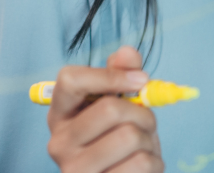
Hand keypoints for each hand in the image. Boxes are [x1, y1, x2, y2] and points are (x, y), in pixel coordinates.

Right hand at [47, 46, 164, 172]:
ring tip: (142, 147)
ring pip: (130, 136)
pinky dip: (154, 163)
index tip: (141, 80)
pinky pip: (142, 163)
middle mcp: (59, 142)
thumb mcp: (117, 106)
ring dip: (150, 139)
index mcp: (59, 115)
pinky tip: (142, 167)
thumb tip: (127, 53)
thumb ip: (119, 75)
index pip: (70, 80)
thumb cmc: (116, 142)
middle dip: (142, 112)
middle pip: (110, 108)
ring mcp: (75, 169)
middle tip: (146, 122)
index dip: (110, 75)